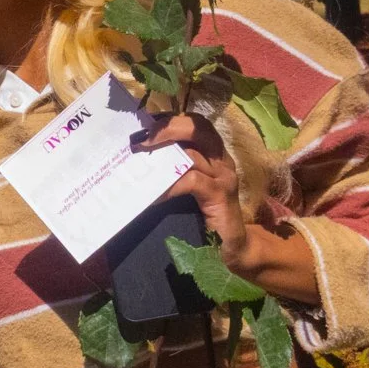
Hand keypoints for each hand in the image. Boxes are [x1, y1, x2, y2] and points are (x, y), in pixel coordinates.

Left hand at [139, 112, 250, 270]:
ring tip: (138, 159)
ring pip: (193, 152)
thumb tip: (136, 158)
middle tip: (139, 139)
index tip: (143, 123)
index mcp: (214, 153)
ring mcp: (224, 176)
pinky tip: (153, 195)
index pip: (195, 123)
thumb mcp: (187, 187)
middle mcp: (222, 159)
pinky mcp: (221, 196)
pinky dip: (169, 185)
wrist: (232, 248)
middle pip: (197, 127)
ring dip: (162, 154)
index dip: (170, 119)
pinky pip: (191, 181)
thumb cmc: (204, 217)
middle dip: (167, 127)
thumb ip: (172, 169)